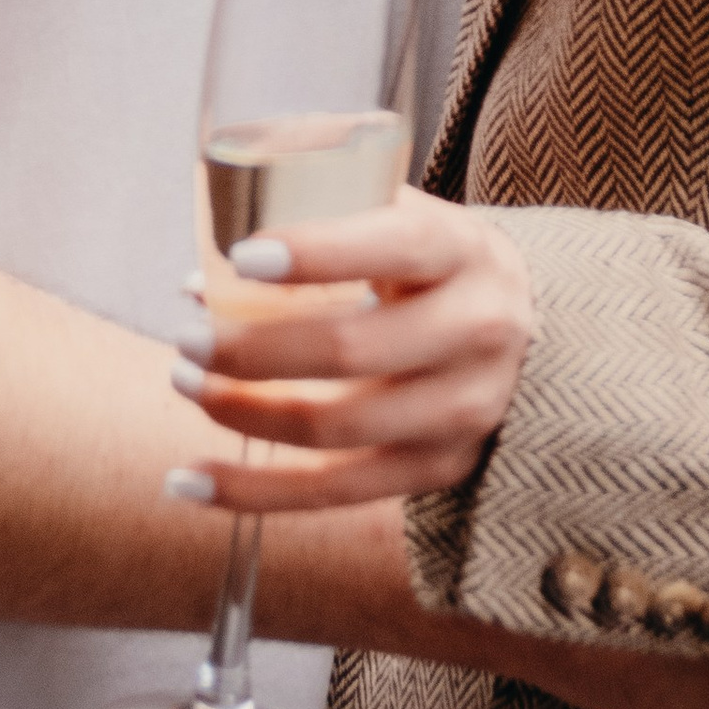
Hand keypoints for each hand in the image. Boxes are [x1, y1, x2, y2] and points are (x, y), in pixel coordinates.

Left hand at [166, 186, 533, 514]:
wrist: (522, 330)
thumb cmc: (429, 263)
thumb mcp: (398, 216)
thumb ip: (311, 224)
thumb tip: (197, 279)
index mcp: (463, 251)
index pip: (395, 247)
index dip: (317, 253)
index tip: (242, 256)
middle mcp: (477, 331)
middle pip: (352, 349)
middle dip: (252, 348)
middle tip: (187, 336)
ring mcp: (464, 410)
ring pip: (336, 428)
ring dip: (244, 413)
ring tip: (185, 383)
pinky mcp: (439, 467)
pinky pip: (334, 492)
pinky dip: (254, 492)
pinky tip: (189, 481)